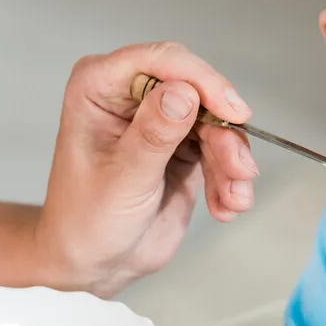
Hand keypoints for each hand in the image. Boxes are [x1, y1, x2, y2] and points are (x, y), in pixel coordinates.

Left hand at [35, 42, 259, 296]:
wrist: (96, 264)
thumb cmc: (87, 221)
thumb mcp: (122, 180)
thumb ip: (153, 135)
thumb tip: (184, 93)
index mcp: (100, 86)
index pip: (161, 61)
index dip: (202, 81)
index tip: (232, 113)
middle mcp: (134, 95)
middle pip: (199, 90)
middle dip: (224, 134)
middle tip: (239, 171)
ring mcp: (162, 119)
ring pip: (217, 122)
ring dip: (232, 162)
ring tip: (232, 199)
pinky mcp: (184, 146)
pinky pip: (222, 150)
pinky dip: (230, 178)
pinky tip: (225, 206)